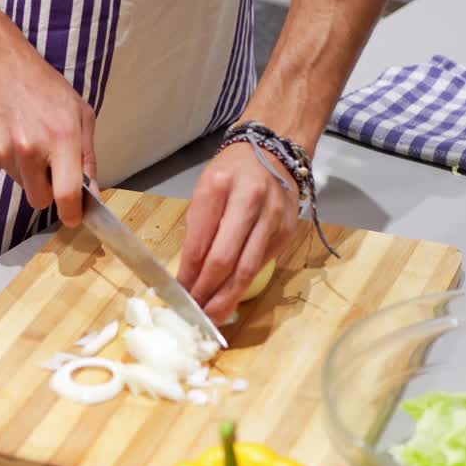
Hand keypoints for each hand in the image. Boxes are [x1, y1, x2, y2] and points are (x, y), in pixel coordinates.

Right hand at [0, 16, 96, 226]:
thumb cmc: (42, 85)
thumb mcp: (79, 113)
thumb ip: (87, 154)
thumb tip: (89, 189)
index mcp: (60, 139)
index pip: (66, 194)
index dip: (71, 213)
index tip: (73, 218)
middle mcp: (31, 150)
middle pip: (40, 200)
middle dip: (48, 191)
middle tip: (50, 167)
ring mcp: (6, 153)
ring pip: (22, 185)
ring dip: (29, 173)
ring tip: (28, 140)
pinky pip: (4, 172)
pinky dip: (11, 161)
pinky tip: (12, 135)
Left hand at [178, 142, 301, 322]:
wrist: (274, 149)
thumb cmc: (231, 172)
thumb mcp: (204, 189)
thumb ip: (198, 229)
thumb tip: (188, 273)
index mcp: (218, 188)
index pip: (199, 243)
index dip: (188, 275)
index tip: (178, 294)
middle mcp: (248, 202)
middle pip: (224, 260)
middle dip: (207, 292)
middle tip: (195, 313)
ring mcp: (272, 217)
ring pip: (247, 269)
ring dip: (228, 298)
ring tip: (213, 317)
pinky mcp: (286, 231)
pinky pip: (262, 264)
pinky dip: (245, 284)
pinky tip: (232, 296)